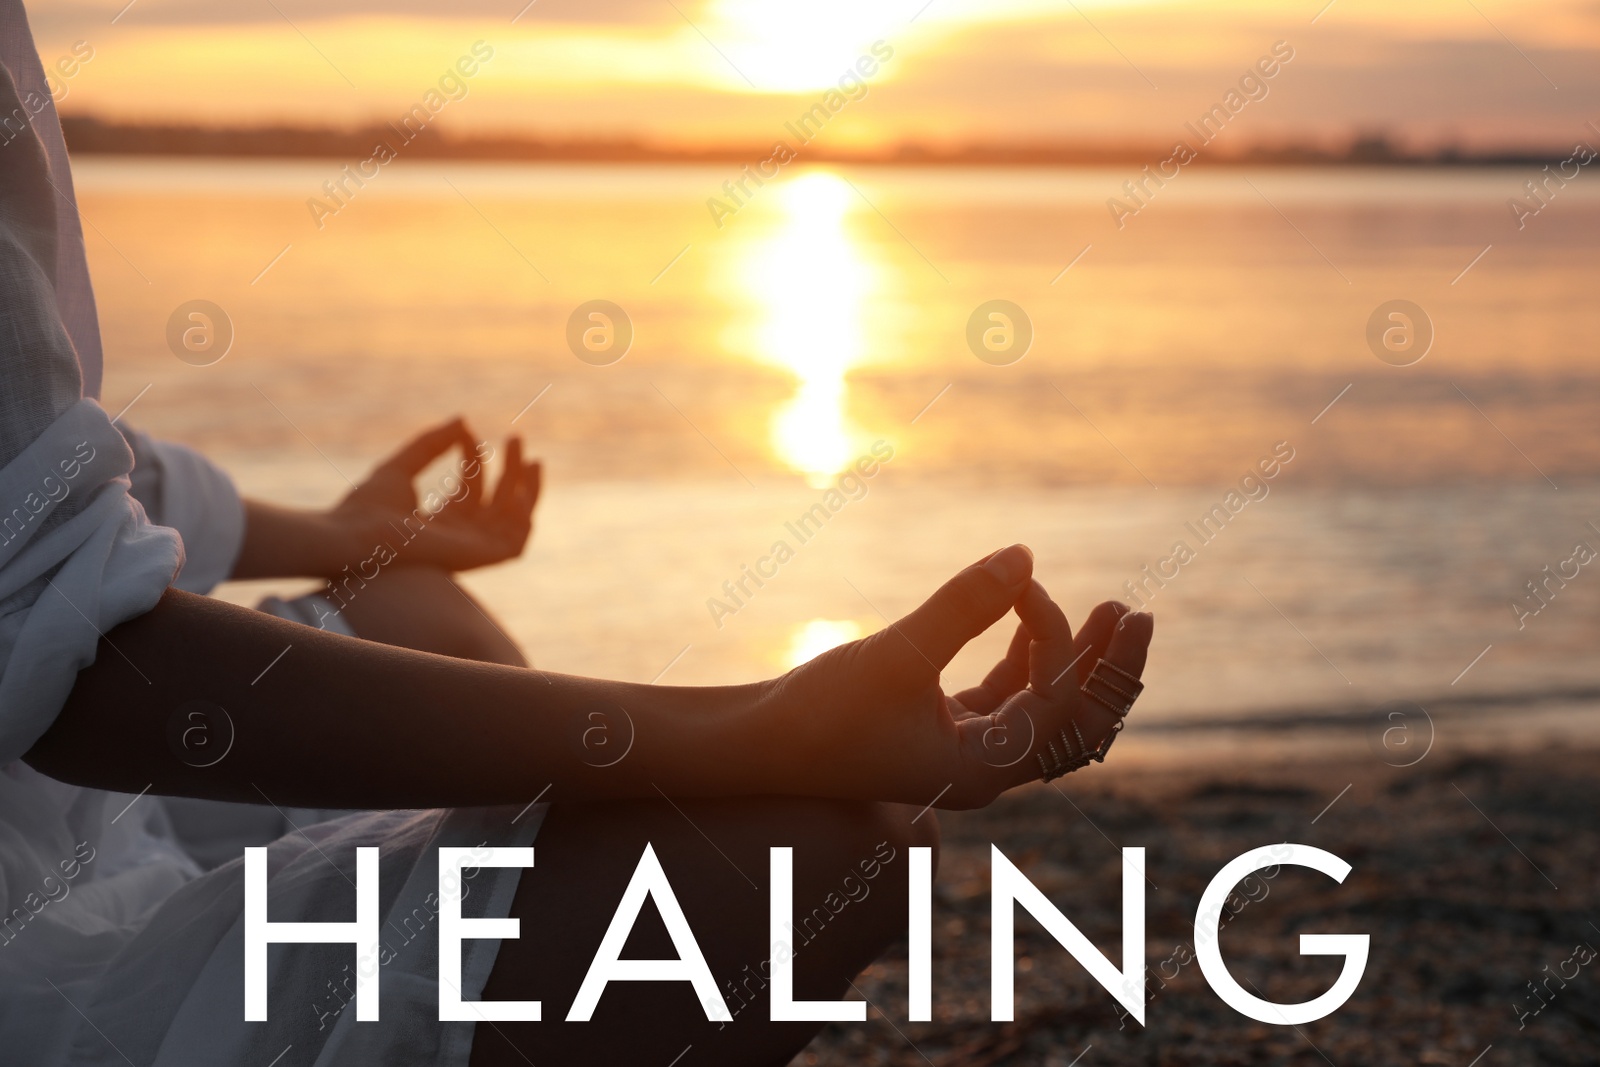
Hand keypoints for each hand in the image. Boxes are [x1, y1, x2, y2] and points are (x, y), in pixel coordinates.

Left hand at [329, 417, 541, 573]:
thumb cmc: (367, 506)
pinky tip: (520, 491)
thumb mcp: (402, 465)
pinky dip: (524, 518)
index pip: (470, 487)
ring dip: (528, 490)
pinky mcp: (478, 558)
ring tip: (533, 460)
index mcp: (441, 520)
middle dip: (512, 470)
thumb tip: (462, 420)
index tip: (467, 433)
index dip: (473, 457)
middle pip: (498, 502)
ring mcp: (470, 548)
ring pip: (513, 521)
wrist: (356, 534)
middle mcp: (460, 536)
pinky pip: (515, 543)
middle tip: (516, 438)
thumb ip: (431, 444)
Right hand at [762, 545, 1152, 808]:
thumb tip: (1026, 554)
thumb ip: (961, 606)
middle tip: (1137, 614)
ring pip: (1046, 710)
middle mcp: (983, 769)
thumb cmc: (818, 711)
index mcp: (981, 769)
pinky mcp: (940, 728)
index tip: (1058, 594)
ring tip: (1111, 612)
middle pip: (1075, 726)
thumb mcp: (895, 654)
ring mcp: (964, 751)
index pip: (1057, 708)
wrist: (754, 746)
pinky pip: (1006, 696)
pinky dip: (1027, 658)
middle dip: (1111, 670)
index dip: (1070, 646)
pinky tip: (1030, 614)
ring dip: (1076, 661)